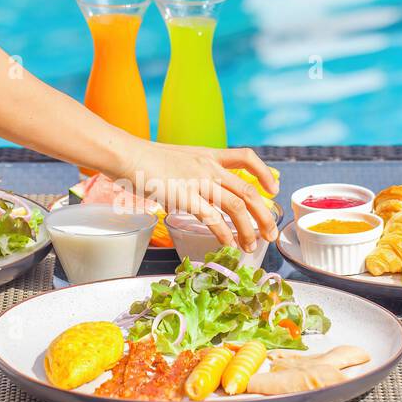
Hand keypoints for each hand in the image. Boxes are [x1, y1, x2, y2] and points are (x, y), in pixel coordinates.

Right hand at [113, 141, 279, 251]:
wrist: (128, 155)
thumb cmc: (146, 160)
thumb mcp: (178, 160)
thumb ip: (193, 175)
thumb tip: (198, 197)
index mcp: (209, 156)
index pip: (246, 157)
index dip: (264, 174)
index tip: (273, 190)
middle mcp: (208, 168)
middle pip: (248, 191)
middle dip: (264, 215)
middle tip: (271, 234)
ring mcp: (198, 182)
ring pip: (236, 207)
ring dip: (248, 229)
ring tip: (252, 246)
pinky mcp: (185, 196)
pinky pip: (212, 218)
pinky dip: (224, 234)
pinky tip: (228, 245)